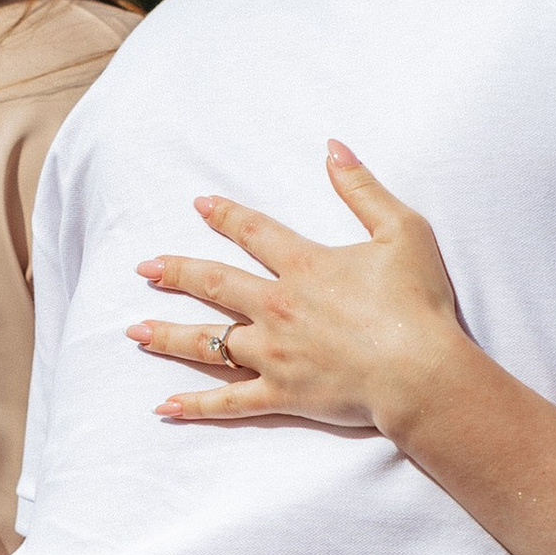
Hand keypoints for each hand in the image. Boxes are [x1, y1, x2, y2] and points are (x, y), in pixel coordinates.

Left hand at [129, 143, 470, 430]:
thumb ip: (363, 188)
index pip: (254, 232)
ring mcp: (274, 353)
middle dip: (176, 272)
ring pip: (209, 342)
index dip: (225, 215)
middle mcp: (277, 307)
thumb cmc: (417, 304)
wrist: (420, 373)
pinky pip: (230, 400)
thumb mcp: (402, 232)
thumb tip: (333, 147)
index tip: (199, 205)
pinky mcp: (281, 394)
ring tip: (135, 330)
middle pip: (214, 283)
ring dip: (169, 334)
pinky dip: (197, 405)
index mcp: (305, 266)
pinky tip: (166, 407)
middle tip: (144, 268)